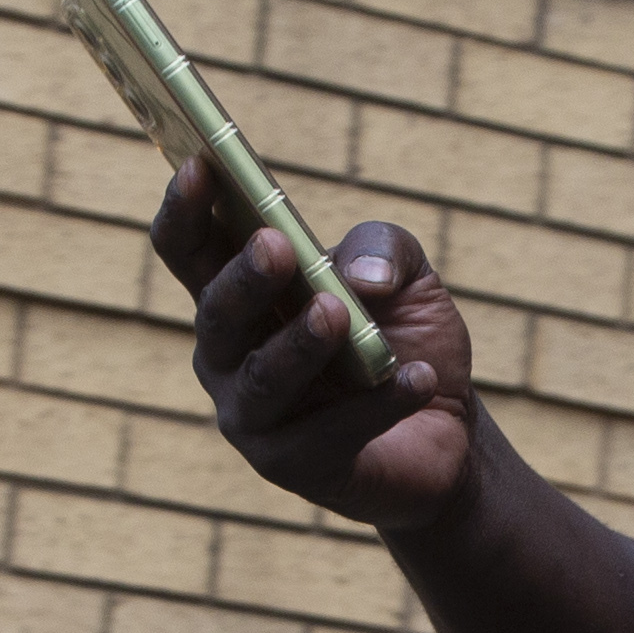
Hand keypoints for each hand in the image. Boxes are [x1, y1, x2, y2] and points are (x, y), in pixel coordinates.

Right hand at [153, 172, 481, 536]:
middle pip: (215, 314)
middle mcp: (229, 354)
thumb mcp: (407, 276)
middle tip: (278, 246)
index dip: (185, 209)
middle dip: (244, 278)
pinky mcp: (289, 465)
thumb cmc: (402, 338)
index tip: (202, 167)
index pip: (188, 249)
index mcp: (239, 295)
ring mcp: (251, 414)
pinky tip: (420, 380)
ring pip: (262, 378)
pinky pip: (328, 432)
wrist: (447, 430)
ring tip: (338, 315)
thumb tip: (358, 277)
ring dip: (299, 344)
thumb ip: (384, 250)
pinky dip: (377, 403)